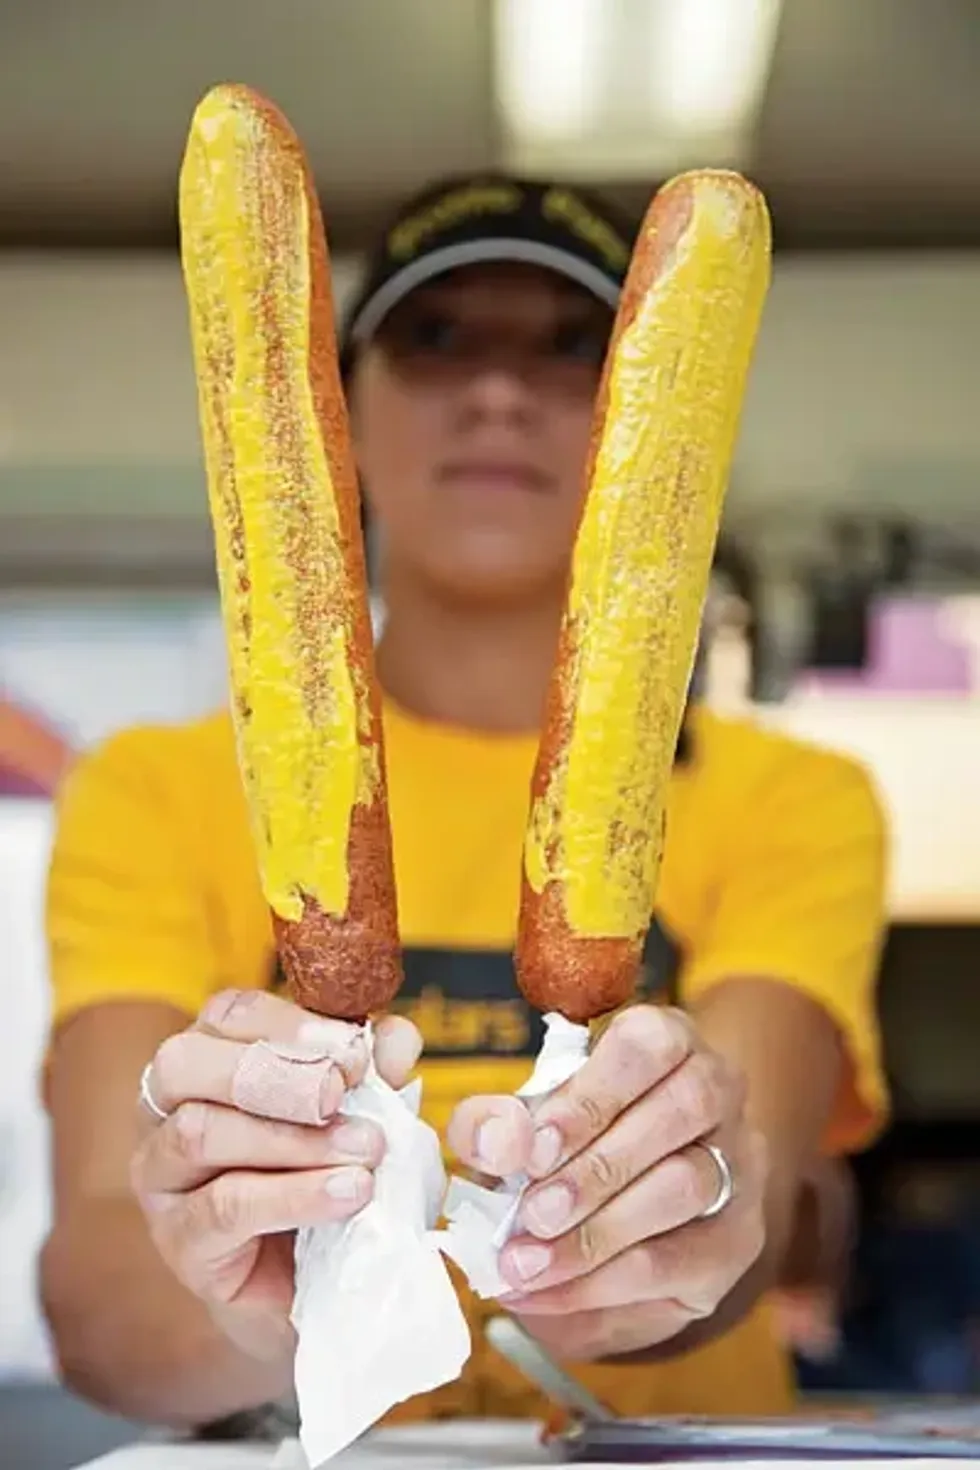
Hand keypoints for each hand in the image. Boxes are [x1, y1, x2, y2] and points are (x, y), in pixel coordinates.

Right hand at [130, 989, 420, 1361]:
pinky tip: (351, 1193)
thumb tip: (396, 1036)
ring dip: (294, 1139)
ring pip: (201, 1132)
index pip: (227, 1014)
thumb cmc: (332, 1176)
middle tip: (342, 1094)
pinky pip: (224, 1207)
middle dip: (272, 1072)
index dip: (290, 1026)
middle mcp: (165, 1109)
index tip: (355, 1053)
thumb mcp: (362, 1113)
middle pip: (185, 1062)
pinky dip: (295, 1195)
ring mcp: (161, 1178)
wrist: (325, 1284)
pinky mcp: (178, 1242)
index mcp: (208, 1059)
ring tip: (366, 1151)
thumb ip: (375, 1072)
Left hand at [448, 1005, 766, 1359]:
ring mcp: (738, 1164)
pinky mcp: (737, 1239)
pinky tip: (548, 1292)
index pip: (647, 1044)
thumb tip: (496, 1142)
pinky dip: (601, 1283)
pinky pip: (677, 1260)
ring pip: (684, 1186)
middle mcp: (717, 1089)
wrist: (616, 1212)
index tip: (536, 1148)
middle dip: (594, 1171)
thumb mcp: (520, 1124)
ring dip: (596, 1233)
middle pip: (678, 1112)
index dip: (591, 1096)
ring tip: (527, 1262)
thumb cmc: (568, 1147)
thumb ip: (494, 1124)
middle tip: (530, 1216)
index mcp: (667, 1040)